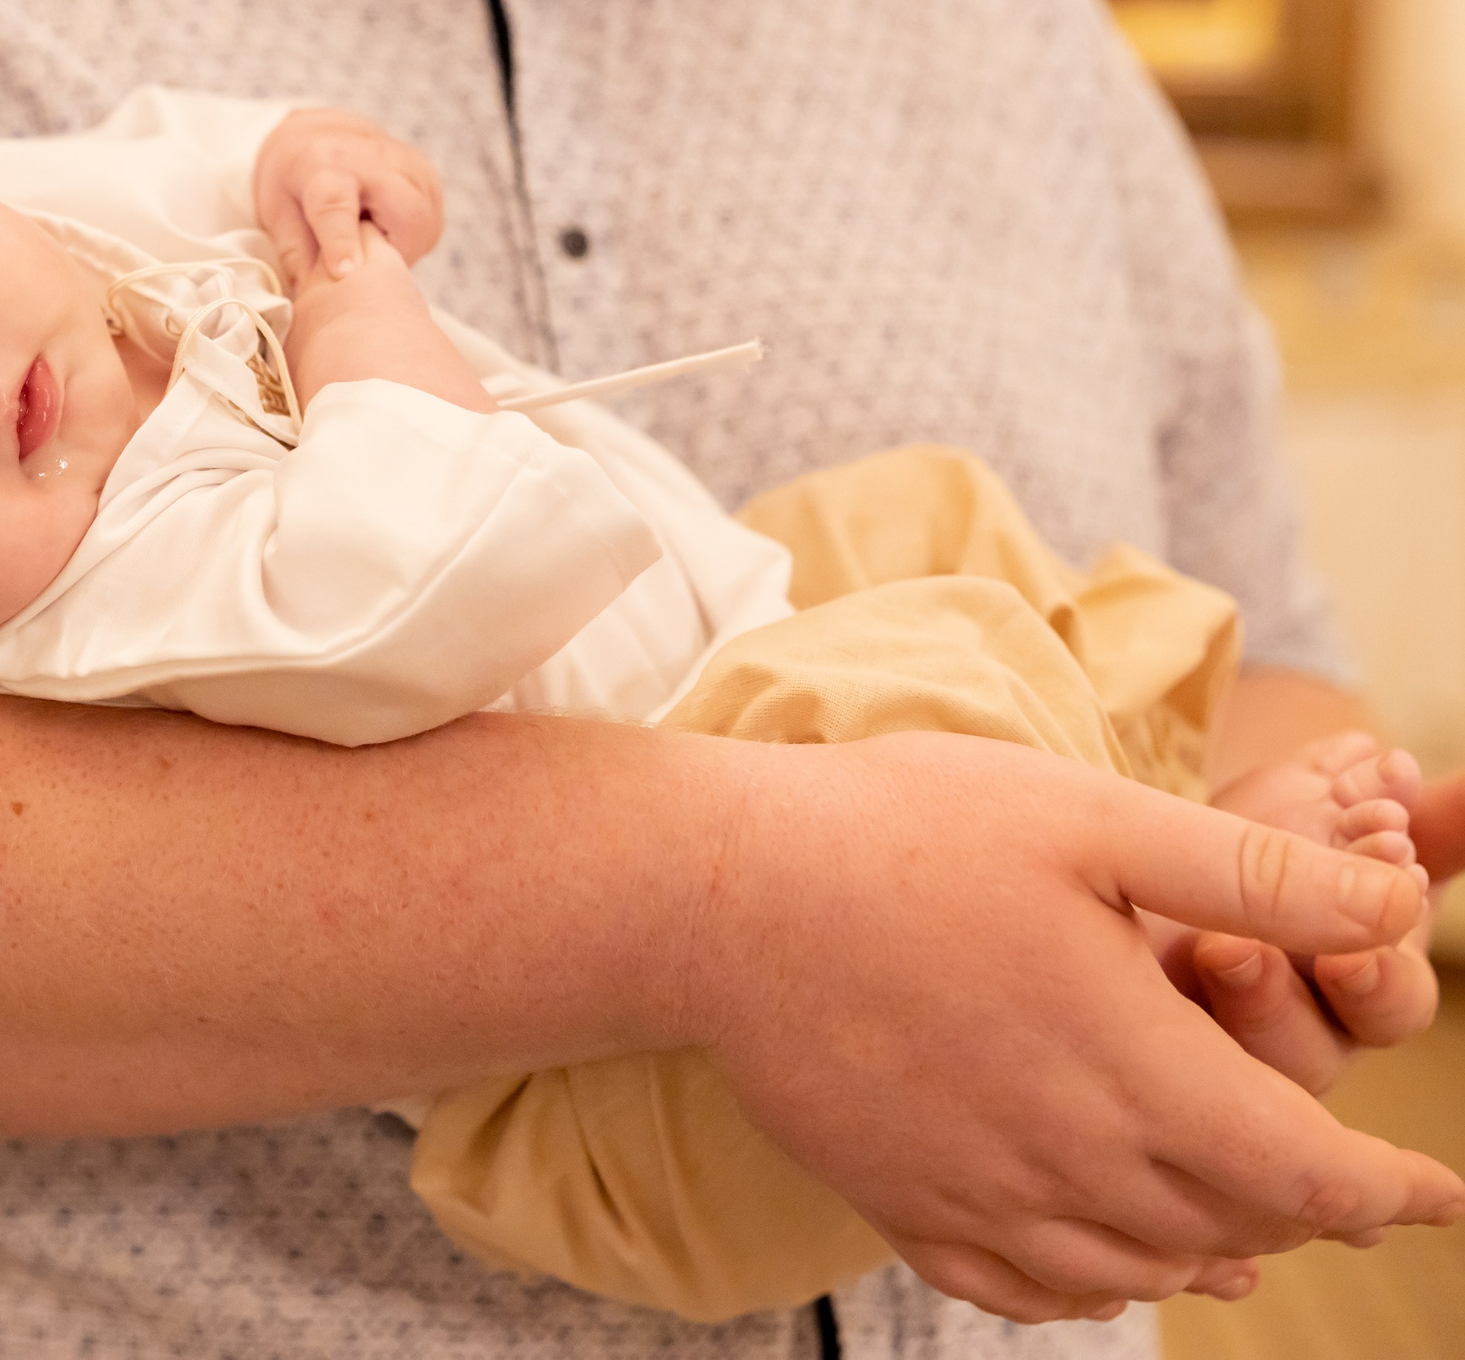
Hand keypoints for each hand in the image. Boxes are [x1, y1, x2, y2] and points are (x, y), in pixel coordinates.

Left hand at [251, 108, 441, 284]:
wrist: (316, 137)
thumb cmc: (293, 184)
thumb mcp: (278, 215)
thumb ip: (297, 256)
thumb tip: (314, 299)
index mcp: (322, 165)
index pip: (336, 204)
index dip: (341, 241)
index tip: (344, 272)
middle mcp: (368, 156)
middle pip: (406, 211)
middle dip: (395, 249)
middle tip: (367, 257)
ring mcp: (404, 159)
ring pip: (427, 218)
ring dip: (406, 244)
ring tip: (373, 240)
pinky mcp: (425, 170)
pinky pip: (433, 216)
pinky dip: (416, 234)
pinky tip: (389, 229)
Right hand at [692, 730, 1461, 1324]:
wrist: (713, 896)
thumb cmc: (896, 834)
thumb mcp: (1087, 815)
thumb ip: (1248, 875)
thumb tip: (1396, 908)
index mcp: (1133, 1065)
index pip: (1306, 1174)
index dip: (1389, 1192)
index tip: (1436, 1195)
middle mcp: (1066, 1157)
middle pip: (1230, 1226)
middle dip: (1305, 1213)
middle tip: (1342, 1191)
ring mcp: (977, 1192)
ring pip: (1137, 1268)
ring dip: (1209, 1254)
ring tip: (1243, 1238)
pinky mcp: (900, 1202)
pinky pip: (1023, 1291)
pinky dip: (1089, 1291)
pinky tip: (1105, 1268)